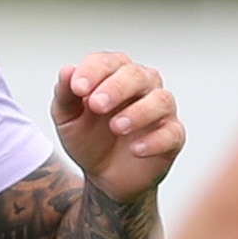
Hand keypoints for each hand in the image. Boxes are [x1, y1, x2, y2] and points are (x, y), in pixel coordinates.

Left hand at [50, 52, 184, 201]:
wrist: (104, 176)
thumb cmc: (89, 139)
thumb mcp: (67, 119)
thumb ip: (65, 95)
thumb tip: (67, 70)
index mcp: (114, 74)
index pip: (108, 62)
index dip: (93, 71)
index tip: (78, 88)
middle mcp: (142, 86)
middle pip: (137, 75)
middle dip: (116, 88)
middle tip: (97, 105)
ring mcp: (160, 110)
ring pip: (161, 100)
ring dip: (139, 112)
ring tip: (116, 127)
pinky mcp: (172, 136)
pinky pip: (172, 132)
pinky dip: (154, 140)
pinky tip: (135, 149)